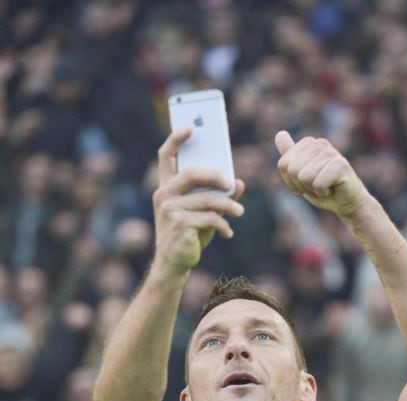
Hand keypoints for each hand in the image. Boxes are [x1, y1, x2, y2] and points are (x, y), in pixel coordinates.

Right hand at [153, 128, 244, 274]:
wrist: (175, 265)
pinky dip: (223, 225)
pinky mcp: (179, 224)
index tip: (190, 127)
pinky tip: (228, 232)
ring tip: (239, 212)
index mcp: (166, 188)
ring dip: (228, 206)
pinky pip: (209, 217)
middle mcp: (164, 195)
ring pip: (207, 198)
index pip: (165, 156)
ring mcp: (169, 209)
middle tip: (231, 184)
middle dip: (215, 175)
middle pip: (192, 173)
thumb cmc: (189, 236)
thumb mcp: (204, 213)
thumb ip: (219, 196)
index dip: (175, 139)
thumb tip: (240, 182)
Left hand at [275, 131, 366, 221]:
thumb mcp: (301, 175)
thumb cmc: (323, 189)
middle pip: (293, 170)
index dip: (291, 182)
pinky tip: (332, 189)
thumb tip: (279, 133)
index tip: (306, 184)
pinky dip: (322, 193)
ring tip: (325, 187)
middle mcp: (319, 143)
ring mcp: (331, 152)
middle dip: (302, 185)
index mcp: (308, 143)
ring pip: (304, 177)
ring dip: (313, 190)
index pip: (284, 164)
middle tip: (317, 186)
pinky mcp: (340, 164)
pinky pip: (318, 184)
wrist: (347, 202)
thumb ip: (290, 156)